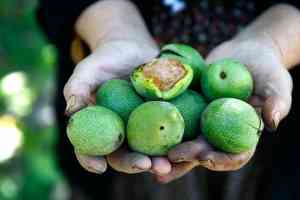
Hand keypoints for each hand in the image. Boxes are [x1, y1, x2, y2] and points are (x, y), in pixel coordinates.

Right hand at [65, 38, 173, 174]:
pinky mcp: (161, 121)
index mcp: (98, 126)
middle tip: (146, 165)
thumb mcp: (88, 69)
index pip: (89, 148)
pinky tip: (184, 147)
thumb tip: (71, 112)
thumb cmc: (107, 59)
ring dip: (158, 161)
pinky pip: (168, 134)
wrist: (134, 50)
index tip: (100, 167)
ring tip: (167, 165)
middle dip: (134, 164)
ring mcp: (142, 129)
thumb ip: (77, 88)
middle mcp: (120, 133)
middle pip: (123, 155)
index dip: (91, 160)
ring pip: (148, 151)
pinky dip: (175, 143)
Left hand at [156, 36, 292, 182]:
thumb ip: (277, 101)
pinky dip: (160, 124)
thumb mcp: (277, 82)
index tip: (207, 158)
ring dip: (169, 152)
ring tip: (150, 160)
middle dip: (187, 159)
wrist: (246, 52)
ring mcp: (203, 122)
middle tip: (169, 159)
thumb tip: (273, 123)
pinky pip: (174, 117)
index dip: (221, 161)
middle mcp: (221, 133)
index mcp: (243, 134)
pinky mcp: (189, 108)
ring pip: (186, 140)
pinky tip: (143, 129)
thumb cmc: (266, 69)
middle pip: (204, 152)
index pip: (234, 155)